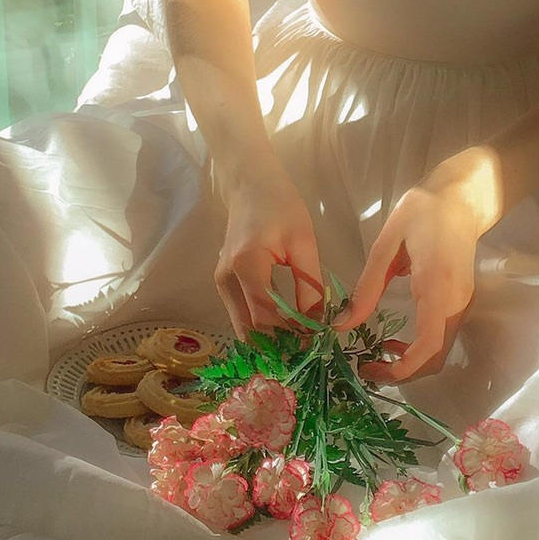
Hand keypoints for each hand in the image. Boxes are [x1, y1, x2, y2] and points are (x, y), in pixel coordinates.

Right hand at [215, 166, 323, 339]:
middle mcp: (226, 279)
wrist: (250, 184)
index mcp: (247, 266)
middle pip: (249, 330)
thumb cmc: (280, 205)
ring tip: (298, 346)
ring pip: (242, 327)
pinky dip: (260, 327)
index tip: (315, 346)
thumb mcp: (303, 243)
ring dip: (268, 341)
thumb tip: (317, 323)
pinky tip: (283, 330)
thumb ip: (309, 285)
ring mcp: (221, 283)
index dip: (290, 337)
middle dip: (277, 348)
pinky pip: (241, 315)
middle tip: (306, 355)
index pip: (267, 317)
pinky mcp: (224, 282)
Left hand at [334, 147, 500, 382]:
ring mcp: (462, 304)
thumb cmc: (422, 211)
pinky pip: (441, 338)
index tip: (372, 369)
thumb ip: (367, 286)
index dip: (403, 368)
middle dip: (402, 373)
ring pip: (440, 352)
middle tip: (367, 368)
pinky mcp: (460, 303)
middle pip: (436, 358)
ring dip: (410, 363)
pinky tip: (394, 341)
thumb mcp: (386, 243)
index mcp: (437, 287)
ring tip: (376, 356)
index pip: (428, 344)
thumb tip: (343, 325)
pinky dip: (418, 350)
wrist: (462, 198)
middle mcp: (455, 303)